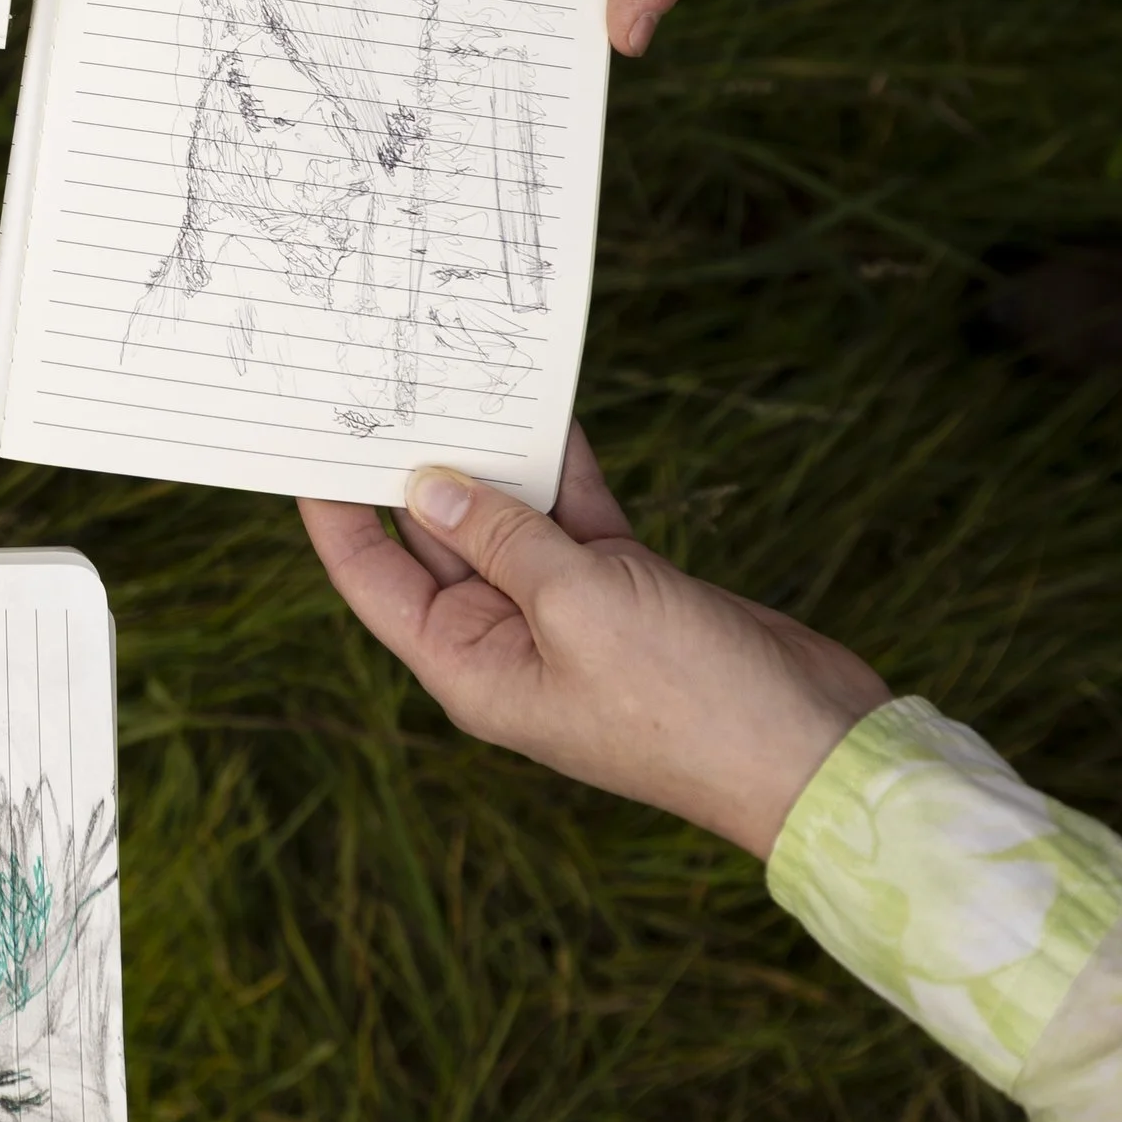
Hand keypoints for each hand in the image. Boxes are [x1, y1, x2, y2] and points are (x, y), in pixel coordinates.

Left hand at [300, 428, 887, 855]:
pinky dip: (563, 468)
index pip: (373, 577)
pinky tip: (547, 408)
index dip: (335, 511)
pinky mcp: (627, 592)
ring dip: (497, 455)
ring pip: (511, 519)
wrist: (816, 749)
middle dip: (417, 465)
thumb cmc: (687, 701)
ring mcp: (569, 616)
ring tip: (459, 373)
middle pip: (438, 538)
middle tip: (387, 379)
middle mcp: (507, 640)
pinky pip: (575, 518)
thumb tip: (429, 485)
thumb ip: (502, 537)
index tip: (306, 440)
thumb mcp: (577, 604)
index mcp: (470, 665)